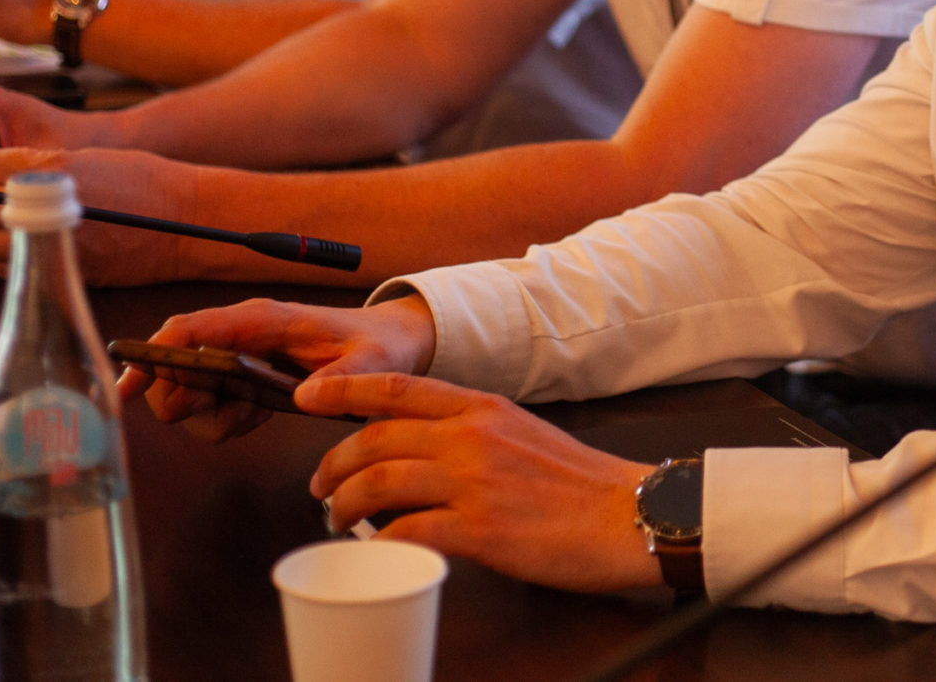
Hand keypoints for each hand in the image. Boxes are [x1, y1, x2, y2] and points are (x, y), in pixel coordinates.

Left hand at [0, 146, 199, 281]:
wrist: (183, 221)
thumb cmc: (147, 183)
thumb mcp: (91, 156)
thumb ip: (43, 164)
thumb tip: (6, 171)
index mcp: (54, 169)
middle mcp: (46, 206)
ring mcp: (51, 241)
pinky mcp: (61, 268)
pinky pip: (8, 267)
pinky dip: (2, 256)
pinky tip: (16, 245)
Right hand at [123, 295, 438, 440]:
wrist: (388, 342)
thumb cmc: (376, 345)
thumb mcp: (372, 363)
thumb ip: (342, 379)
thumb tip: (302, 398)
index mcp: (261, 320)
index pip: (190, 329)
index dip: (152, 356)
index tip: (129, 388)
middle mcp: (239, 335)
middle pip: (174, 369)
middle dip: (188, 402)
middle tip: (236, 412)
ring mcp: (236, 356)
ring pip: (188, 396)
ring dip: (213, 417)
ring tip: (256, 412)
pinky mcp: (239, 376)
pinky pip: (209, 409)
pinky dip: (227, 421)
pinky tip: (260, 414)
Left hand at [306, 373, 656, 592]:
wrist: (627, 514)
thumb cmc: (579, 483)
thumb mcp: (523, 433)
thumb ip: (473, 432)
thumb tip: (424, 450)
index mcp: (483, 408)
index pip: (400, 387)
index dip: (345, 389)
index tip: (308, 395)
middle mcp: (473, 437)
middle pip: (376, 438)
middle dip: (333, 463)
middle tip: (319, 486)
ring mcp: (474, 482)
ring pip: (378, 483)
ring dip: (344, 505)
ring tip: (338, 520)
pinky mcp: (479, 530)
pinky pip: (405, 532)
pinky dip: (379, 542)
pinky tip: (376, 548)